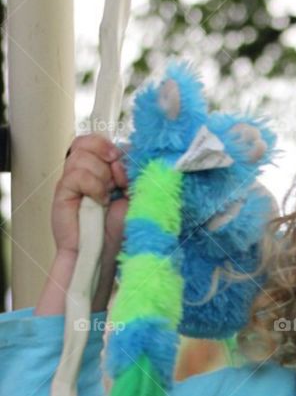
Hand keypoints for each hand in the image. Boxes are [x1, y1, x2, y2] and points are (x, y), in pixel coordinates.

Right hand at [51, 133, 129, 264]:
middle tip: (117, 184)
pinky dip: (93, 186)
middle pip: (90, 142)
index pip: (101, 141)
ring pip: (83, 155)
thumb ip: (130, 174)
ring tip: (105, 198)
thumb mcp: (132, 198)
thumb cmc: (116, 231)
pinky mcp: (63, 190)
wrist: (102, 254)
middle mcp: (85, 171)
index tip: (127, 173)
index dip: (115, 151)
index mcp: (101, 170)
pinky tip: (98, 201)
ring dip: (101, 177)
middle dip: (109, 161)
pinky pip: (77, 174)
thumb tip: (126, 153)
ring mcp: (72, 179)